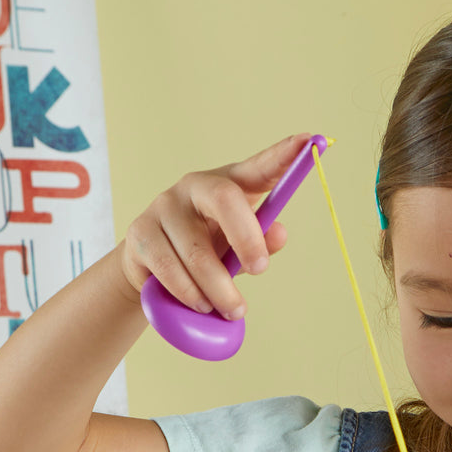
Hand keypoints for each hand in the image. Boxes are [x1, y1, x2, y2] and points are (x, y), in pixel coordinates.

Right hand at [121, 133, 312, 318]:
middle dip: (247, 240)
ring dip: (219, 288)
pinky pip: (169, 268)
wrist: (152, 272)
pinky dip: (190, 293)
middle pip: (224, 199)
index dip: (284, 155)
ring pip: (196, 250)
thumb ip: (261, 243)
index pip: (259, 167)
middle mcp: (194, 187)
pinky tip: (202, 304)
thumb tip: (279, 233)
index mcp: (228, 185)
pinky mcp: (140, 233)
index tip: (310, 141)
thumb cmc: (207, 253)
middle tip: (259, 271)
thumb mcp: (238, 249)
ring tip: (233, 309)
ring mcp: (163, 206)